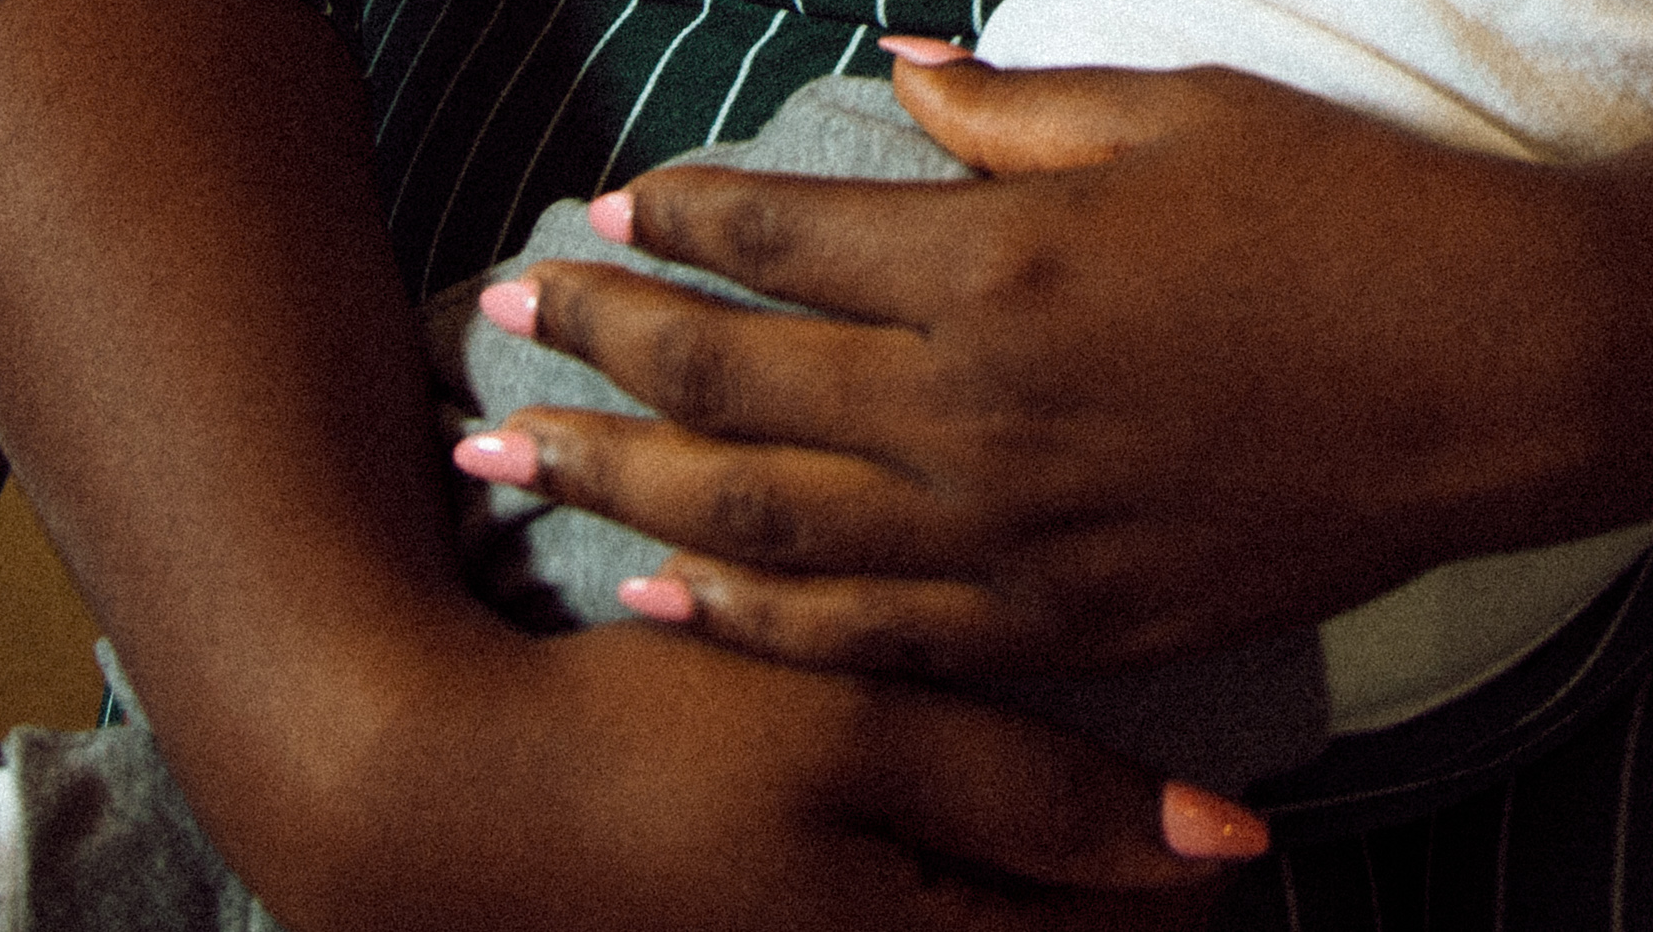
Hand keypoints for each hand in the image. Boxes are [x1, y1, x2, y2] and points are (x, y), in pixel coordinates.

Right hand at [254, 608, 1254, 931]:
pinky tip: (940, 830)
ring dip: (1032, 887)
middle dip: (1120, 890)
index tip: (1231, 815)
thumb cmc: (635, 750)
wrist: (419, 790)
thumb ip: (1038, 793)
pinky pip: (900, 925)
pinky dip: (943, 884)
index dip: (1193, 875)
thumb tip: (1233, 849)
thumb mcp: (852, 739)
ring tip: (1080, 826)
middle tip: (1176, 820)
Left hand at [458, 56, 1605, 686]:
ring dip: (618, 500)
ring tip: (509, 474)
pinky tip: (663, 611)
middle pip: (731, 389)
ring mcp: (1016, 535)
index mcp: (1002, 259)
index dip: (681, 216)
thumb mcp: (1182, 110)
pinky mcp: (1069, 622)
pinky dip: (747, 628)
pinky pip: (866, 638)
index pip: (784, 235)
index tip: (606, 202)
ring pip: (760, 533)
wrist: (1508, 372)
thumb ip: (1015, 106)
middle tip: (491, 325)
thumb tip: (901, 66)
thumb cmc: (1357, 211)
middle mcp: (979, 407)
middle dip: (595, 350)